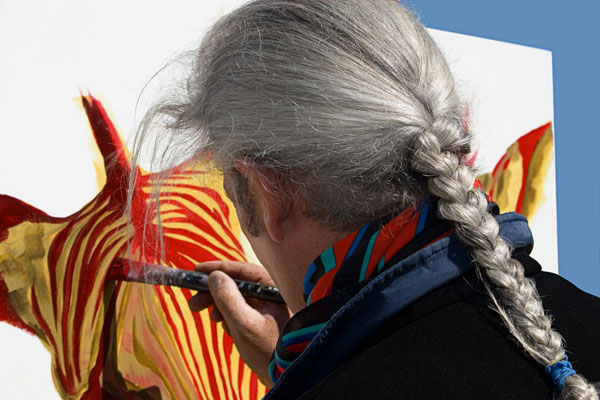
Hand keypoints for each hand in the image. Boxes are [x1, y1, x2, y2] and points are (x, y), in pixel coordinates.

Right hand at [188, 261, 290, 386]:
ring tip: (214, 319)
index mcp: (271, 288)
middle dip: (214, 292)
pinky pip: (238, 310)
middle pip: (235, 283)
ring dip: (220, 306)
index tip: (196, 270)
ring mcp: (265, 305)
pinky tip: (227, 328)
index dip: (218, 269)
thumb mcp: (243, 323)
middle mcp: (269, 292)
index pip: (242, 270)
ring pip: (235, 297)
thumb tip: (215, 277)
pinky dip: (228, 316)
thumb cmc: (267, 349)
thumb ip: (228, 298)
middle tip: (194, 303)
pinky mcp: (260, 317)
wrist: (282, 375)